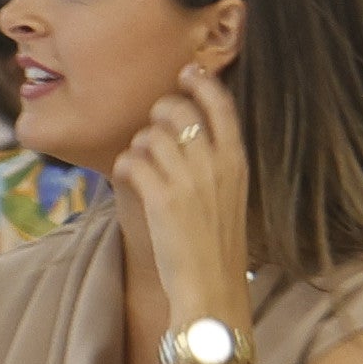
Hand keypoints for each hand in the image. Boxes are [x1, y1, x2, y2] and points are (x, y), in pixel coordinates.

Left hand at [117, 70, 258, 341]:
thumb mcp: (231, 196)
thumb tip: (190, 129)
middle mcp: (215, 164)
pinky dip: (125, 167)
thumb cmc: (218, 247)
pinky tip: (129, 179)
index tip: (186, 73)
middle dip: (158, 115)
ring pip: (149, 135)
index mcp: (237, 161)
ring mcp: (188, 180)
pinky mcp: (161, 198)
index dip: (201, 82)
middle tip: (154, 132)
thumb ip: (218, 161)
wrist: (211, 290)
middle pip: (178, 110)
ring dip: (138, 146)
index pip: (220, 103)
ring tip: (142, 166)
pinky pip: (131, 160)